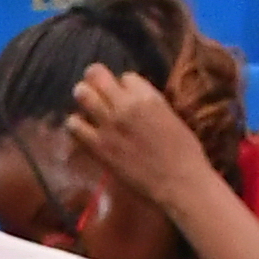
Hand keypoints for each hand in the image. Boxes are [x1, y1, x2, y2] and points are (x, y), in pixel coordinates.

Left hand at [64, 62, 225, 218]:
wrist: (179, 183)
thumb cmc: (184, 153)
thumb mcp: (170, 117)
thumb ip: (150, 105)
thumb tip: (136, 101)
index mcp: (148, 97)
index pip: (125, 76)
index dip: (124, 85)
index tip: (126, 96)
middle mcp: (125, 105)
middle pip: (97, 75)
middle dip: (95, 79)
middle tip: (95, 89)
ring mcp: (109, 125)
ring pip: (82, 94)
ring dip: (83, 97)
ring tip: (87, 106)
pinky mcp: (99, 147)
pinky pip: (74, 126)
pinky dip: (76, 124)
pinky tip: (83, 129)